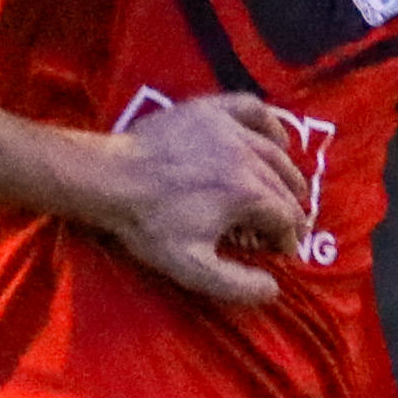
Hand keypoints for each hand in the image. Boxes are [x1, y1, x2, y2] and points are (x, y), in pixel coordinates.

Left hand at [96, 95, 305, 308]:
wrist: (110, 178)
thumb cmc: (149, 224)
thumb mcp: (191, 267)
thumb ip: (237, 284)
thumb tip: (273, 288)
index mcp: (248, 193)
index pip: (287, 219)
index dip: (287, 241)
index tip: (279, 254)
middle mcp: (248, 156)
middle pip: (285, 187)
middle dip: (288, 214)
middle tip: (279, 232)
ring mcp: (230, 128)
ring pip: (276, 152)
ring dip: (287, 176)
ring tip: (287, 194)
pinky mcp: (211, 109)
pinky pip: (253, 109)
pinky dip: (271, 124)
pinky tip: (276, 140)